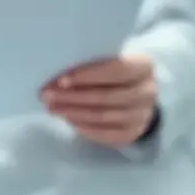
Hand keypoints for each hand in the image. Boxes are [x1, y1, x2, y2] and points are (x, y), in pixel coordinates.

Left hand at [40, 54, 157, 146]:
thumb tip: (56, 76)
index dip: (88, 75)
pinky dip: (85, 128)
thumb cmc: (113, 72)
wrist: (136, 95)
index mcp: (144, 66)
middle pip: (107, 96)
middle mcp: (148, 91)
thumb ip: (91, 63)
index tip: (61, 80)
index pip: (117, 70)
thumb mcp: (108, 60)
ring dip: (74, 113)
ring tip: (52, 108)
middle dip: (73, 97)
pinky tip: (68, 121)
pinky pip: (106, 134)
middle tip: (47, 96)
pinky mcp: (133, 132)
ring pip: (104, 116)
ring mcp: (142, 115)